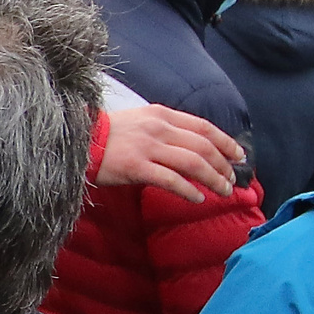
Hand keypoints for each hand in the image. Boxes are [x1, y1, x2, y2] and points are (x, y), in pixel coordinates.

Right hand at [97, 102, 241, 204]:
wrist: (75, 140)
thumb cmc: (106, 135)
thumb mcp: (139, 121)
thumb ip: (164, 130)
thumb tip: (190, 147)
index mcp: (161, 114)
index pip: (203, 127)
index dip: (226, 142)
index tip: (238, 155)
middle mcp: (158, 128)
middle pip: (203, 147)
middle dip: (223, 165)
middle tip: (232, 180)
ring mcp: (147, 147)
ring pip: (193, 163)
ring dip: (213, 179)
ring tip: (222, 191)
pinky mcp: (136, 167)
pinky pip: (171, 180)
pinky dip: (189, 190)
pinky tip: (198, 198)